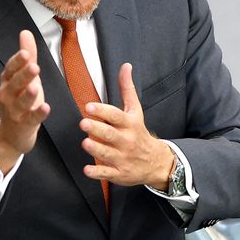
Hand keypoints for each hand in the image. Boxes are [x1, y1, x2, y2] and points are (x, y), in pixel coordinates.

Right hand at [0, 30, 49, 173]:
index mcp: (7, 81)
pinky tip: (45, 107)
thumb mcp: (23, 77)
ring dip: (28, 94)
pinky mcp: (24, 124)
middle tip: (33, 65)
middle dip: (23, 74)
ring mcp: (15, 110)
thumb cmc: (19, 100)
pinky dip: (38, 113)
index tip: (25, 52)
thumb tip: (25, 32)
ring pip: (21, 101)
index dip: (17, 61)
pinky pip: (32, 118)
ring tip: (35, 87)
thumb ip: (27, 55)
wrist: (11, 134)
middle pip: (15, 83)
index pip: (10, 69)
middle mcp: (8, 95)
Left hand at [80, 63, 174, 189]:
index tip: (89, 106)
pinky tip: (87, 170)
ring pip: (108, 154)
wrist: (156, 162)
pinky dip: (97, 173)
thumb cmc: (139, 132)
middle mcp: (126, 141)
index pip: (116, 116)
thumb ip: (127, 89)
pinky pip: (107, 173)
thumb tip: (125, 66)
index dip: (103, 111)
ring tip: (85, 143)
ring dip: (96, 149)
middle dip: (97, 129)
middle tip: (83, 123)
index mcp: (129, 124)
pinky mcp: (119, 173)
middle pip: (111, 134)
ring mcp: (123, 158)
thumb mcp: (135, 110)